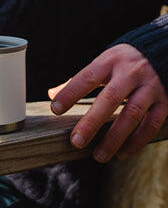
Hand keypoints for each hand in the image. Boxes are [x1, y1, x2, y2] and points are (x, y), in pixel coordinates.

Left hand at [48, 43, 167, 162]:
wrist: (162, 52)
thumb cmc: (124, 61)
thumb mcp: (102, 63)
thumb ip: (78, 80)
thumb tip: (52, 94)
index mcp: (110, 61)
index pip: (86, 77)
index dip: (70, 93)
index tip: (55, 109)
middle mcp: (130, 73)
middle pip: (109, 99)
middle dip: (92, 122)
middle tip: (76, 142)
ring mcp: (149, 88)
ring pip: (131, 115)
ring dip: (115, 138)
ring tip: (99, 155)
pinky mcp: (164, 102)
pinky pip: (150, 125)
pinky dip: (136, 141)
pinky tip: (122, 153)